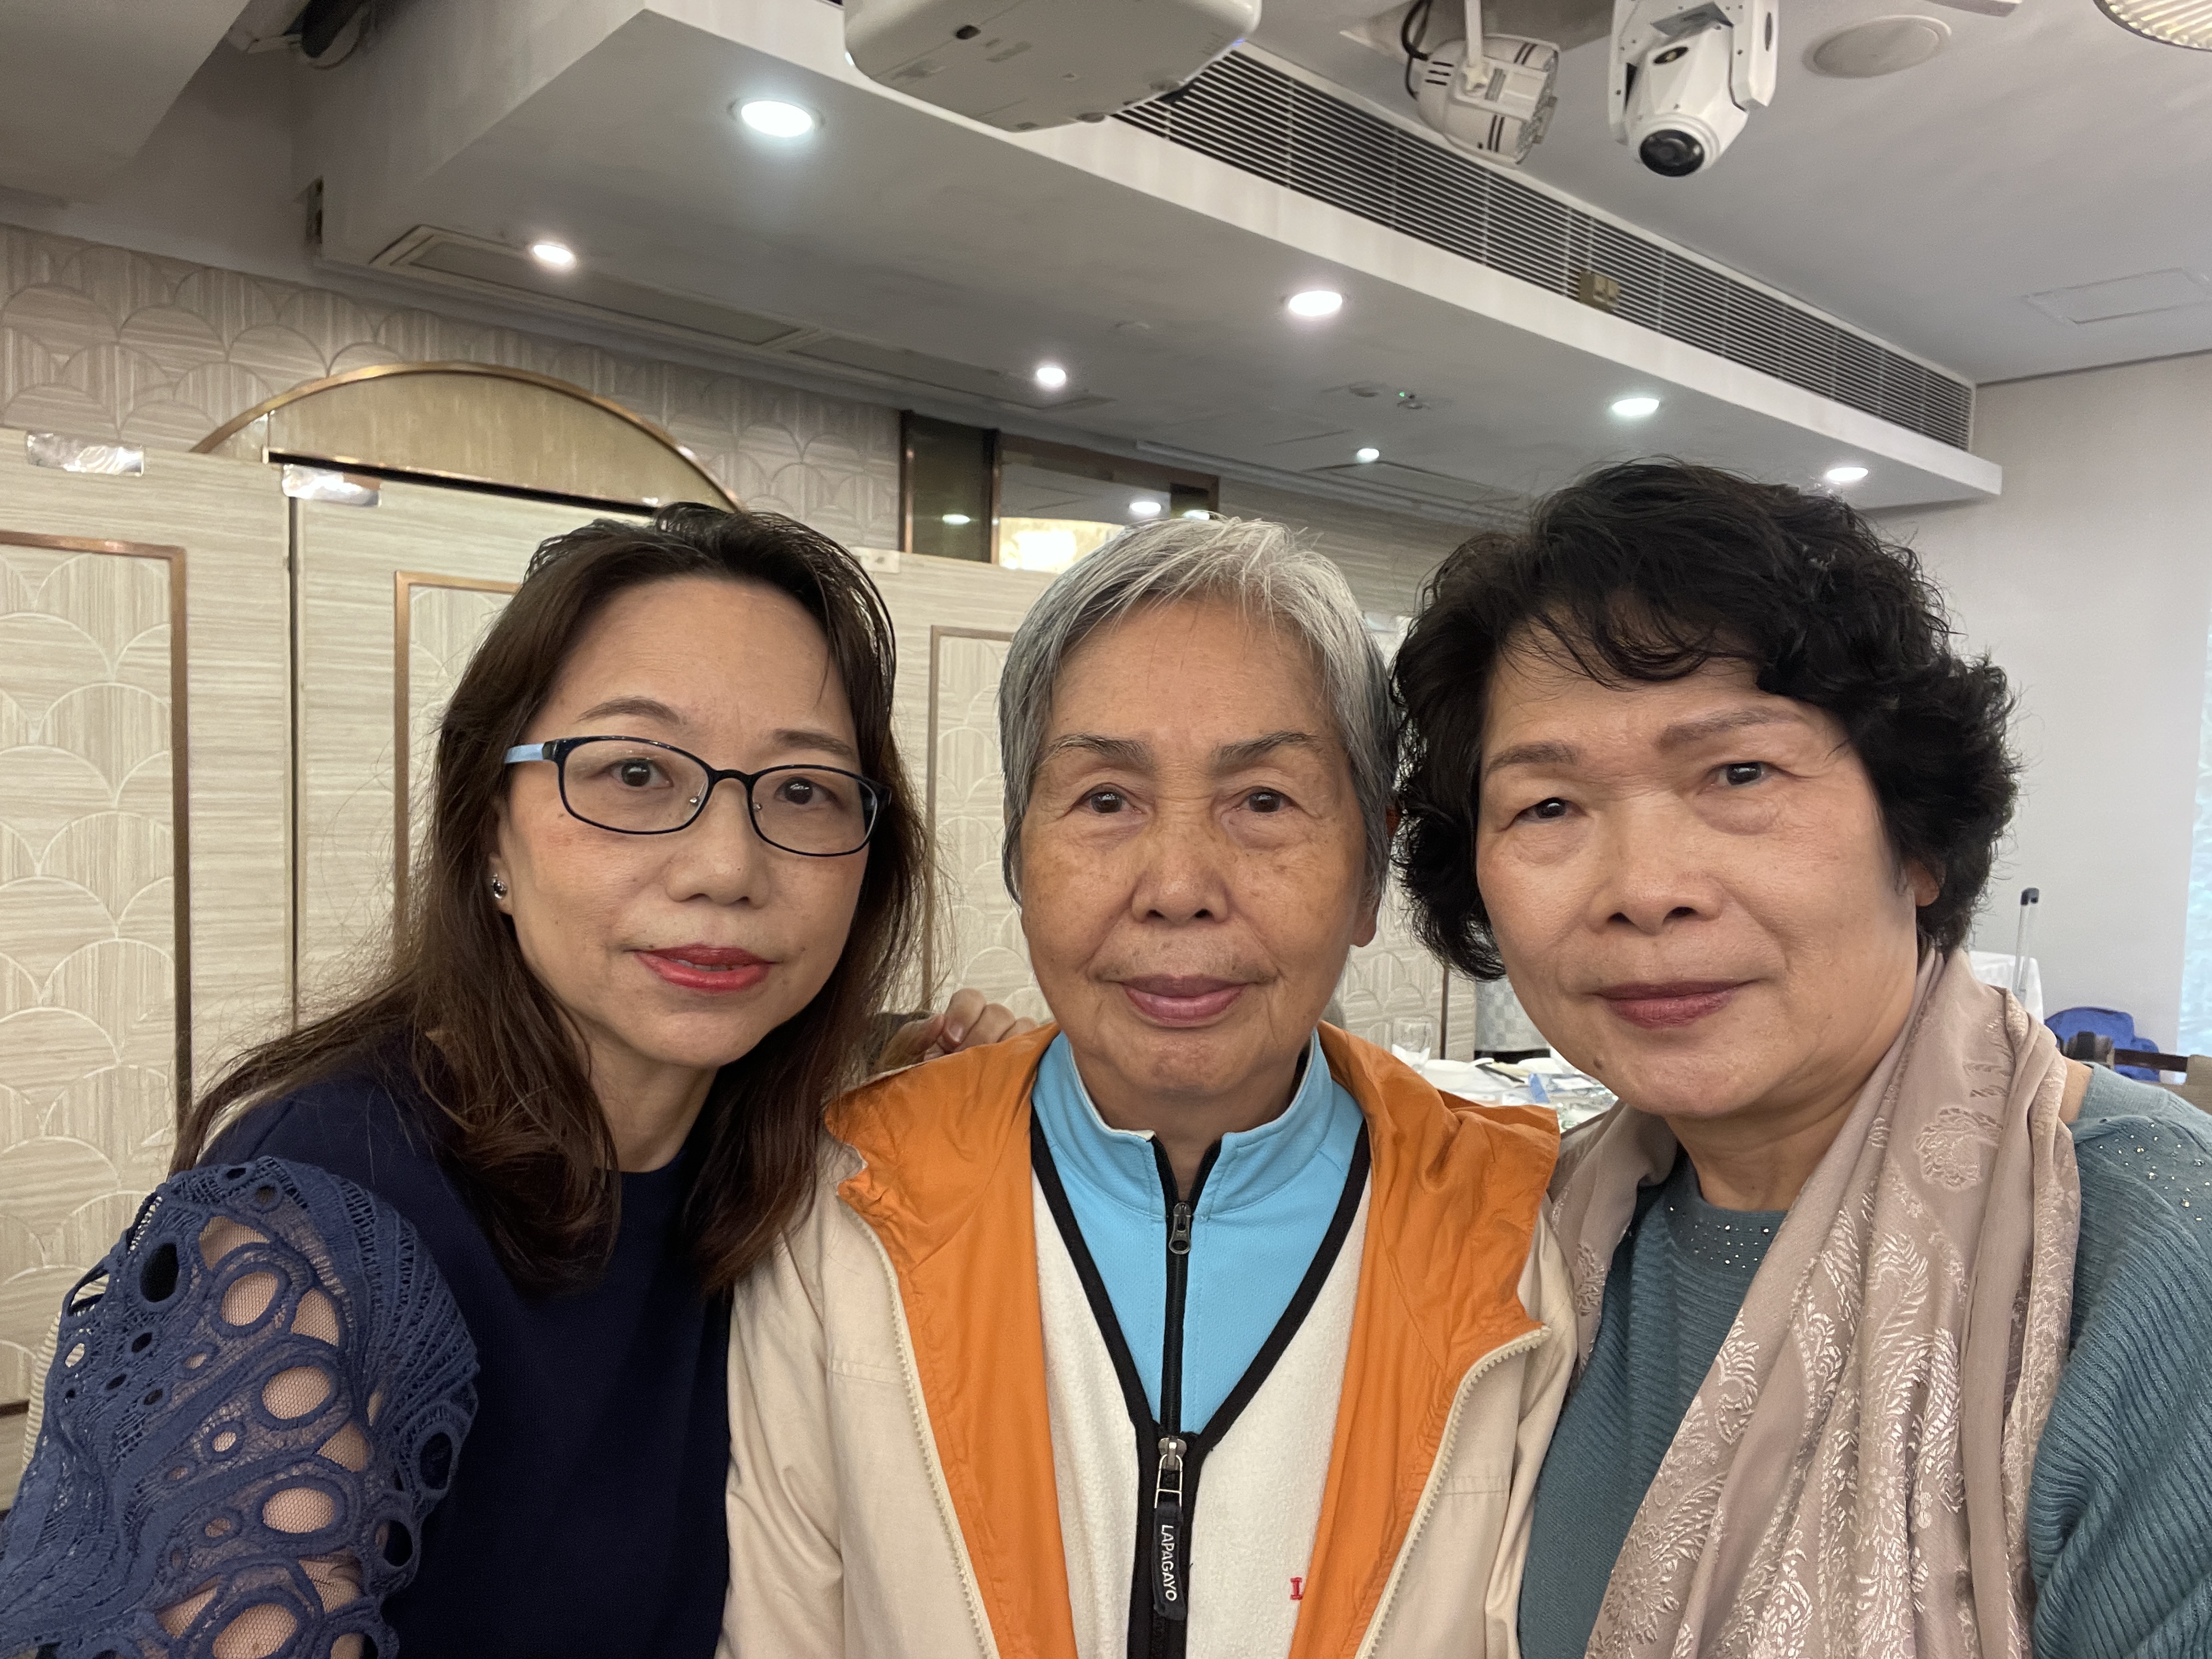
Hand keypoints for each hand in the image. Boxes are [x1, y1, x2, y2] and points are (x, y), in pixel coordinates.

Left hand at [877, 988, 1038, 1069]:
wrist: (922, 1112)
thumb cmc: (915, 1078)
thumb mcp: (905, 1056)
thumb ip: (916, 1035)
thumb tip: (939, 1020)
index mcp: (960, 1019)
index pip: (971, 999)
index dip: (964, 1013)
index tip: (949, 1039)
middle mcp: (988, 1027)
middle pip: (999, 1013)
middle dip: (982, 1034)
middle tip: (966, 1059)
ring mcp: (1009, 1045)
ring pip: (1023, 1028)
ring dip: (1007, 1046)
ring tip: (989, 1071)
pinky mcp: (1025, 1066)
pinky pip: (1038, 1051)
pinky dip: (1030, 1057)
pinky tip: (1013, 1076)